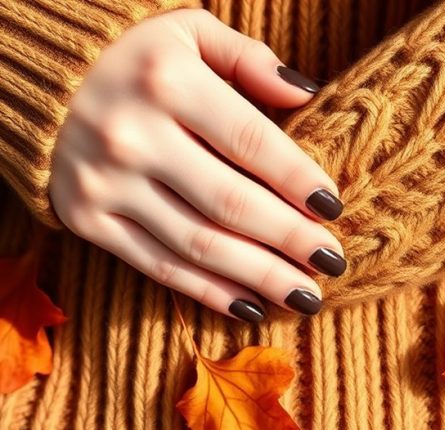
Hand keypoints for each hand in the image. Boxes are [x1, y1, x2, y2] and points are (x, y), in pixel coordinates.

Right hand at [49, 8, 344, 321]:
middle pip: (231, 203)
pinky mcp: (87, 220)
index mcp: (167, 82)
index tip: (333, 209)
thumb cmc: (131, 56)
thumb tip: (309, 94)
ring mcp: (105, 185)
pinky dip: (209, 292)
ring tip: (306, 296)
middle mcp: (132, 137)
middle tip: (332, 263)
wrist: (36, 82)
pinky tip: (252, 306)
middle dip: (290, 239)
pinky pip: (158, 266)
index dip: (299, 179)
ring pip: (199, 245)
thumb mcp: (188, 32)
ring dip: (260, 277)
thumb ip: (249, 59)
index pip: (251, 141)